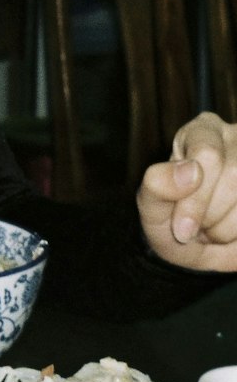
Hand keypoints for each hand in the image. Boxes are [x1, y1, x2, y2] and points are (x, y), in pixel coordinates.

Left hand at [136, 112, 236, 271]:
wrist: (203, 250)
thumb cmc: (175, 222)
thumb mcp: (153, 208)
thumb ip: (158, 185)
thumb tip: (191, 171)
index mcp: (203, 131)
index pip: (208, 153)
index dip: (196, 199)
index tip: (182, 232)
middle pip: (235, 175)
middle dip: (212, 216)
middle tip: (197, 229)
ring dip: (229, 230)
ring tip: (214, 230)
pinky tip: (232, 234)